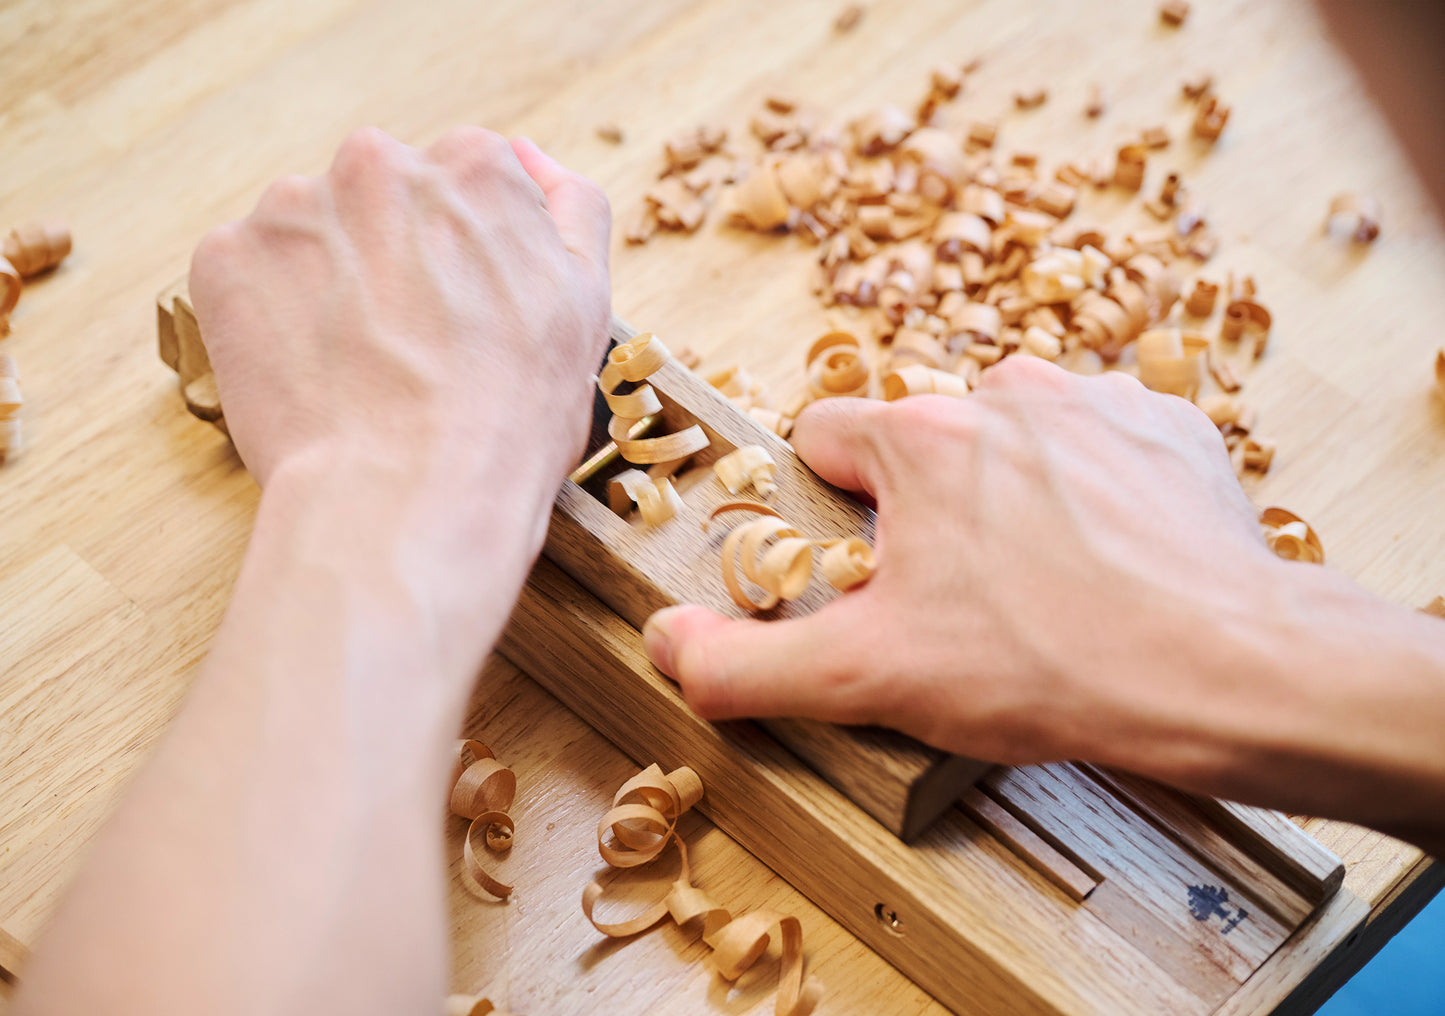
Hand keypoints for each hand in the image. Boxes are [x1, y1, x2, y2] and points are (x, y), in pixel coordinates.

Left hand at [189, 127, 610, 493]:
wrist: (411, 499)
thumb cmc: (510, 421)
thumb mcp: (587, 307)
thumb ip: (570, 210)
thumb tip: (529, 157)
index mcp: (476, 168)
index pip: (463, 184)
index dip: (463, 256)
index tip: (463, 314)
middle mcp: (382, 163)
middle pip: (382, 198)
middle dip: (391, 258)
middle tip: (411, 349)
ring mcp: (294, 207)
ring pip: (312, 235)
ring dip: (327, 283)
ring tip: (359, 370)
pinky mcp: (228, 259)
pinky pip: (248, 275)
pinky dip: (269, 317)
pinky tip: (311, 375)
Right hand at [644, 356, 1279, 773]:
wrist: (1227, 668)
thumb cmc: (1046, 663)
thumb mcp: (868, 679)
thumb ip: (745, 664)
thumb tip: (666, 641)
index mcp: (917, 437)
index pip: (827, 436)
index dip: (830, 506)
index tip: (865, 565)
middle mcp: (1002, 392)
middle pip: (923, 440)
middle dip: (927, 507)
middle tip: (962, 596)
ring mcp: (1095, 402)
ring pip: (1013, 436)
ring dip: (1010, 492)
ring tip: (1042, 582)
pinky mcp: (1169, 427)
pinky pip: (1099, 444)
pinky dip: (1093, 491)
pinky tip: (1112, 560)